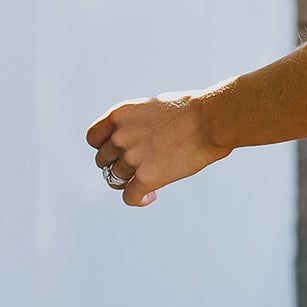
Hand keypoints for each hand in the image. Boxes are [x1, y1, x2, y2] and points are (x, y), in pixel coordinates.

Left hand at [86, 90, 230, 207]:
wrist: (213, 120)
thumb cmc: (194, 110)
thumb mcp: (156, 107)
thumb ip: (138, 124)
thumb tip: (138, 140)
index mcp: (120, 114)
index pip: (93, 138)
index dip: (104, 147)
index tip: (118, 151)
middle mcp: (120, 136)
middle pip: (103, 161)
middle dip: (118, 165)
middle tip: (137, 168)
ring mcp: (131, 158)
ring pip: (115, 179)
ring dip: (130, 181)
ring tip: (149, 181)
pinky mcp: (145, 178)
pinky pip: (130, 197)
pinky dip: (139, 199)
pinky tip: (152, 195)